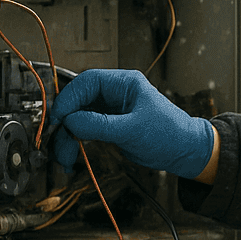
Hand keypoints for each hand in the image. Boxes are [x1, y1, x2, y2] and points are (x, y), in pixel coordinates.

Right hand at [51, 68, 215, 177]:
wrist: (184, 153)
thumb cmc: (169, 135)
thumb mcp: (133, 130)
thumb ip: (100, 125)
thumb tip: (69, 121)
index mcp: (124, 83)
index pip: (87, 82)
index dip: (69, 98)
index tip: (58, 117)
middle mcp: (115, 93)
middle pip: (78, 100)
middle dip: (65, 121)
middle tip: (56, 139)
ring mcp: (111, 109)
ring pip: (78, 117)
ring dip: (67, 136)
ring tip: (64, 157)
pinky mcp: (109, 126)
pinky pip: (84, 130)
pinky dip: (75, 142)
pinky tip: (70, 156)